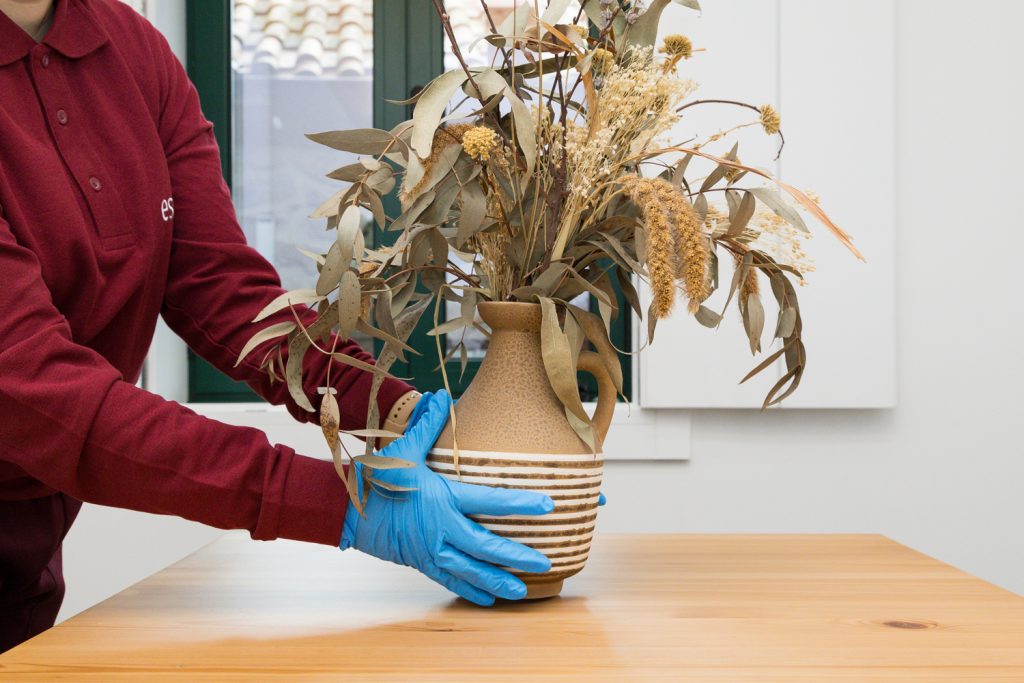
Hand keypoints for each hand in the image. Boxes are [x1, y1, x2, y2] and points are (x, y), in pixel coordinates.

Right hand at [340, 390, 553, 605]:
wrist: (346, 510)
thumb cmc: (376, 478)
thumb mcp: (403, 450)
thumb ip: (426, 425)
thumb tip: (440, 396)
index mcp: (442, 498)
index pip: (490, 500)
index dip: (520, 503)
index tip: (548, 505)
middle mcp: (441, 528)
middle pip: (486, 545)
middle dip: (516, 556)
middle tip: (544, 563)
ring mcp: (432, 549)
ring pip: (471, 570)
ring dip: (498, 581)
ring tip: (523, 592)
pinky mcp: (421, 562)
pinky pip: (449, 580)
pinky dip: (469, 591)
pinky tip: (489, 600)